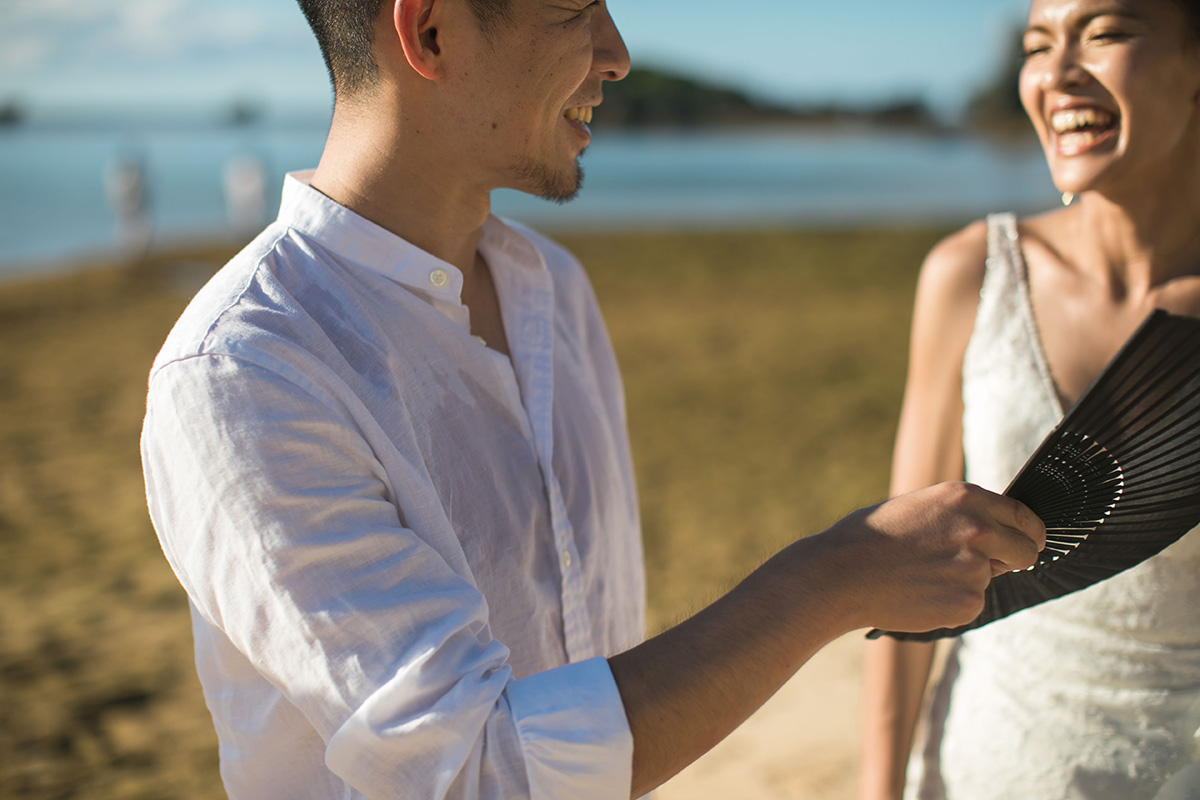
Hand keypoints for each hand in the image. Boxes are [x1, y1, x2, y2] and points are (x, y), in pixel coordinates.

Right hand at [829, 482, 1045, 633]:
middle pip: (1026, 550)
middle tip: (991, 566)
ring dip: (966, 581)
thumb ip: (960, 515)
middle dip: (1015, 559)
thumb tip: (993, 531)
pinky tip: (920, 593)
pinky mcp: (968, 602)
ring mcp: (976, 568)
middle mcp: (979, 529)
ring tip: (922, 576)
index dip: (1028, 532)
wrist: (843, 574)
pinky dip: (951, 603)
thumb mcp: (920, 505)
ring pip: (989, 579)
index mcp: (966, 497)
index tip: (1028, 541)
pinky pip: (971, 603)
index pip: (1023, 515)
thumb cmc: (872, 537)